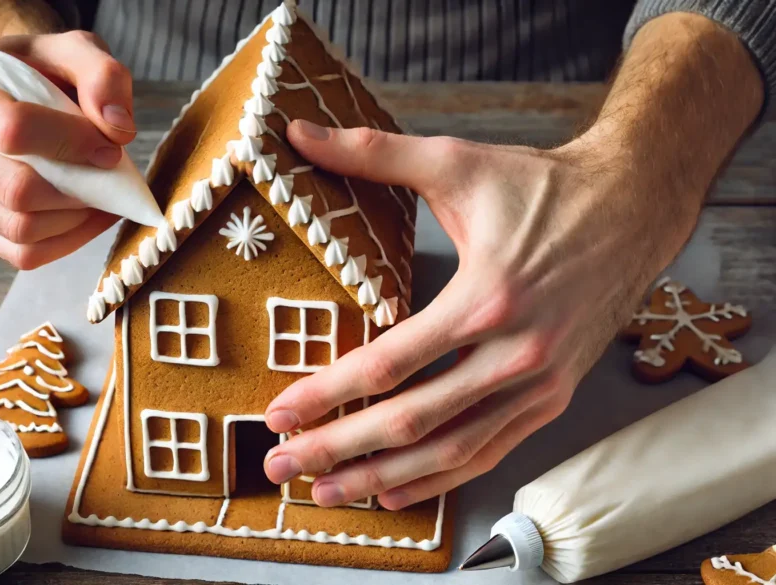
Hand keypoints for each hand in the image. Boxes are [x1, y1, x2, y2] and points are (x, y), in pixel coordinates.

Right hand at [0, 31, 131, 268]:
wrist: (3, 89)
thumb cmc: (36, 71)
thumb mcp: (74, 51)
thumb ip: (102, 75)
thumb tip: (117, 129)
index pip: (11, 130)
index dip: (71, 143)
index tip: (110, 146)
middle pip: (16, 190)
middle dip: (77, 189)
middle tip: (108, 174)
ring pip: (20, 229)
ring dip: (74, 217)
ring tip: (100, 193)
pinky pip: (22, 254)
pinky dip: (67, 240)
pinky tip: (86, 215)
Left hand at [261, 119, 699, 509]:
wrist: (633, 207)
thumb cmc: (543, 188)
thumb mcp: (457, 163)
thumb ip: (372, 153)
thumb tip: (298, 134)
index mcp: (487, 298)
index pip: (389, 364)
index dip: (327, 395)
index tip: (279, 414)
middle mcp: (517, 354)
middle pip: (413, 421)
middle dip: (340, 450)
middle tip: (284, 467)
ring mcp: (539, 384)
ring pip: (451, 451)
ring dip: (385, 477)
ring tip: (329, 492)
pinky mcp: (553, 398)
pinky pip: (490, 452)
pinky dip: (440, 478)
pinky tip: (395, 489)